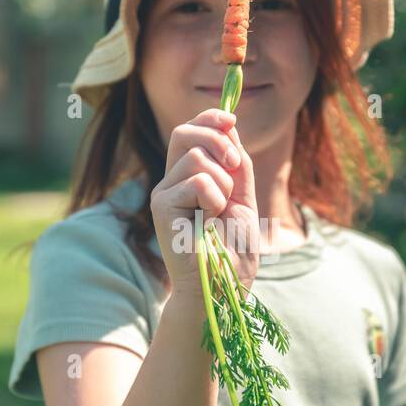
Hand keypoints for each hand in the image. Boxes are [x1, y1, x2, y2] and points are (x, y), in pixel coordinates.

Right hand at [151, 106, 258, 296]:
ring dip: (223, 183)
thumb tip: (230, 128)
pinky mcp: (161, 207)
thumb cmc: (232, 252)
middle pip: (184, 133)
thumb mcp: (244, 200)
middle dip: (216, 139)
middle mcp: (172, 183)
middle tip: (234, 165)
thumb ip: (237, 167)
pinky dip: (215, 199)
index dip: (210, 118)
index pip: (192, 132)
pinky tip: (210, 222)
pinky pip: (197, 181)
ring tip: (220, 213)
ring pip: (196, 158)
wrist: (223, 287)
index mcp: (190, 179)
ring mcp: (163, 194)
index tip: (232, 119)